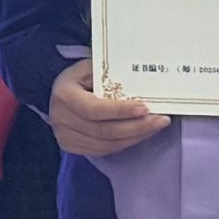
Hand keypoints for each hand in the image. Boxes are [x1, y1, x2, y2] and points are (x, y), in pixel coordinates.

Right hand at [47, 59, 169, 157]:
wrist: (58, 93)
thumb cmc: (79, 77)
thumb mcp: (89, 67)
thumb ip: (109, 73)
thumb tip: (140, 77)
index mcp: (65, 95)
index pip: (95, 109)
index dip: (120, 111)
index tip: (144, 108)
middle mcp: (61, 118)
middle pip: (103, 130)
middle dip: (136, 127)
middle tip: (160, 120)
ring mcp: (65, 136)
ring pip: (106, 144)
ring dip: (135, 137)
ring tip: (155, 127)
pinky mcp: (71, 147)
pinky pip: (103, 150)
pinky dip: (125, 144)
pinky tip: (140, 135)